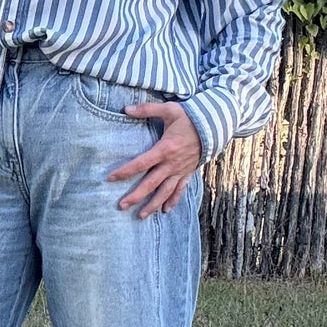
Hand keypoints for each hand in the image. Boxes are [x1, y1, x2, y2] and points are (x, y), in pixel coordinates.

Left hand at [106, 101, 203, 215]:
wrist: (216, 125)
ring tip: (140, 216)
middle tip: (121, 206)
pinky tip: (165, 210)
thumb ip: (147, 109)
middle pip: (150, 184)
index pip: (140, 164)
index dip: (124, 172)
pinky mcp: (188, 172)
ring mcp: (180, 170)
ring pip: (165, 192)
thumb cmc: (191, 117)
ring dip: (152, 205)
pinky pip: (180, 189)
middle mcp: (171, 164)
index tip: (110, 178)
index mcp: (164, 149)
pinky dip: (173, 201)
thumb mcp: (169, 109)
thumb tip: (126, 109)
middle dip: (135, 196)